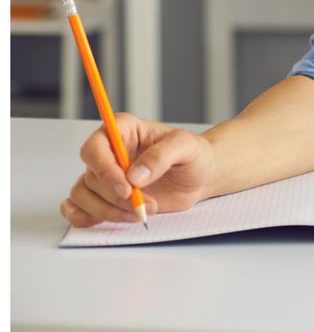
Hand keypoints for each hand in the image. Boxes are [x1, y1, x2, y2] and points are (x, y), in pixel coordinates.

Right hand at [60, 114, 217, 227]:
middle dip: (115, 197)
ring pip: (83, 195)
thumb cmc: (194, 155)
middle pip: (91, 176)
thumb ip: (161, 156)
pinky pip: (77, 208)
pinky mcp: (104, 197)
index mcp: (123, 130)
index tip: (126, 189)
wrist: (200, 176)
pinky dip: (85, 218)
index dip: (105, 170)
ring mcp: (104, 176)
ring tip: (141, 212)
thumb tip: (134, 176)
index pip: (95, 148)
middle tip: (143, 204)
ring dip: (108, 211)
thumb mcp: (186, 146)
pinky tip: (108, 219)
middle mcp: (108, 152)